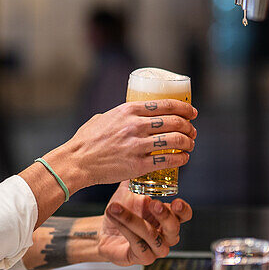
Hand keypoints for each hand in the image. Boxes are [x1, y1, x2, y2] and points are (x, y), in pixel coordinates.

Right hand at [46, 100, 196, 191]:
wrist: (76, 161)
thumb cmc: (85, 140)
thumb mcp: (102, 117)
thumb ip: (119, 116)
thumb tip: (128, 116)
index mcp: (128, 110)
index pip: (166, 104)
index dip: (184, 108)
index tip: (192, 113)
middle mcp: (135, 125)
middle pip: (174, 122)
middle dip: (188, 127)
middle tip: (192, 132)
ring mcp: (137, 145)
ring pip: (174, 140)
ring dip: (188, 143)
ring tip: (190, 146)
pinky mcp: (137, 164)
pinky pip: (167, 160)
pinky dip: (180, 159)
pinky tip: (184, 159)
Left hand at [98, 181, 192, 265]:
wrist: (103, 229)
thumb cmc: (121, 211)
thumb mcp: (131, 191)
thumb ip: (138, 176)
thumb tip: (141, 154)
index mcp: (167, 217)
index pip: (184, 215)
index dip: (183, 210)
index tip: (177, 201)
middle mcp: (164, 235)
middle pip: (174, 229)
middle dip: (165, 216)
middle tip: (154, 204)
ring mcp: (154, 248)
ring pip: (152, 237)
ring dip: (133, 220)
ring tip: (116, 207)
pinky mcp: (141, 257)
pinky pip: (137, 245)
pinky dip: (125, 229)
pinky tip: (114, 216)